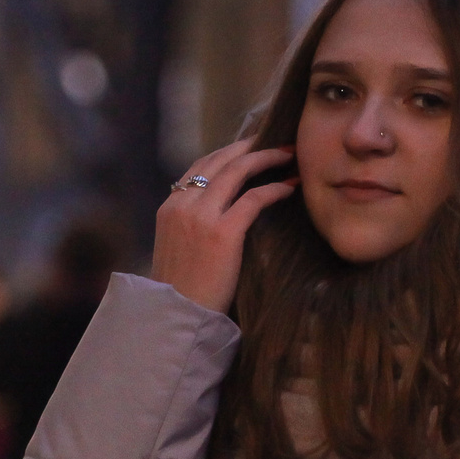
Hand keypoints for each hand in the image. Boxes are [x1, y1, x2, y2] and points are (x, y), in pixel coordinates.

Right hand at [152, 140, 296, 315]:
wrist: (177, 317)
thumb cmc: (182, 292)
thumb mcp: (176, 249)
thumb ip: (191, 225)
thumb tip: (219, 214)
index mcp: (169, 207)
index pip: (200, 167)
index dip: (227, 153)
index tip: (250, 148)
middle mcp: (183, 205)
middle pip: (219, 160)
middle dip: (250, 146)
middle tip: (276, 142)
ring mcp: (201, 217)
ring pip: (237, 171)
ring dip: (266, 158)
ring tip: (289, 155)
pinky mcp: (223, 233)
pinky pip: (254, 199)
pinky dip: (274, 188)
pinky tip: (289, 187)